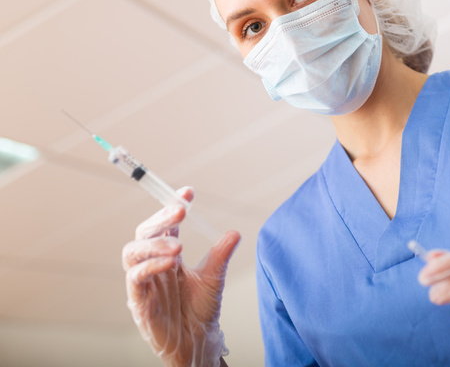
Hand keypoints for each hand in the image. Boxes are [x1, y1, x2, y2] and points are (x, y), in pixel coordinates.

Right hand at [122, 187, 240, 365]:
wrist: (197, 342)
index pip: (165, 224)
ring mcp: (144, 281)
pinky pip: (136, 278)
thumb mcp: (214, 278)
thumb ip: (220, 255)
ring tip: (177, 244)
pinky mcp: (139, 301)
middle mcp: (153, 263)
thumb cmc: (200, 310)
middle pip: (144, 232)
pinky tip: (169, 262)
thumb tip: (234, 232)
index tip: (187, 192)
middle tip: (180, 211)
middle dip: (160, 218)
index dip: (171, 206)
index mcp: (168, 253)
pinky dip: (150, 266)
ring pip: (132, 252)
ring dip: (153, 243)